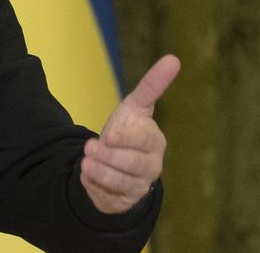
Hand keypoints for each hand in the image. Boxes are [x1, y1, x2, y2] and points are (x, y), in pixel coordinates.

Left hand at [80, 53, 180, 213]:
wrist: (117, 161)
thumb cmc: (128, 129)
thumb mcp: (135, 106)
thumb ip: (152, 86)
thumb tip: (174, 58)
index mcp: (153, 140)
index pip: (144, 140)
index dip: (127, 138)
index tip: (111, 133)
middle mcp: (151, 164)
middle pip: (134, 164)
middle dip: (111, 156)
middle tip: (90, 147)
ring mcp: (139, 184)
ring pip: (122, 183)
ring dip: (102, 173)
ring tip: (86, 163)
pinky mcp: (125, 200)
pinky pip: (111, 197)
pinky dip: (96, 187)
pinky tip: (87, 177)